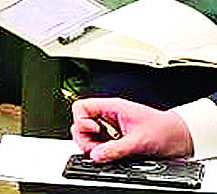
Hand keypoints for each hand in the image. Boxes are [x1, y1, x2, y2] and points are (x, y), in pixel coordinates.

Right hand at [72, 96, 194, 162]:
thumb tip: (96, 155)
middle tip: (99, 149)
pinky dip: (104, 153)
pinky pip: (100, 145)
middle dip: (86, 139)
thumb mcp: (139, 141)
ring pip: (89, 137)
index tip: (94, 132)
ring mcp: (111, 129)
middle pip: (81, 125)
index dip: (82, 121)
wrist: (182, 138)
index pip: (81, 108)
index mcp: (112, 107)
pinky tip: (115, 154)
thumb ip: (115, 148)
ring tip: (110, 153)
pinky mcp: (116, 140)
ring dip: (95, 148)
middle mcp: (108, 117)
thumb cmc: (165, 130)